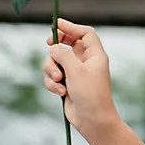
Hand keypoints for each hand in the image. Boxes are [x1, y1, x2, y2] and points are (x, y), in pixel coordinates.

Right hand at [42, 18, 121, 141]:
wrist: (92, 120)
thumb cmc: (90, 95)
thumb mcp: (76, 71)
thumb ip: (63, 55)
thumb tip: (53, 47)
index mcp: (94, 55)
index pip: (84, 34)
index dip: (71, 27)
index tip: (57, 24)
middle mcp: (85, 62)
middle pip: (68, 45)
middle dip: (57, 47)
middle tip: (49, 44)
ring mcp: (75, 74)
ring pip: (55, 62)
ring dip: (52, 70)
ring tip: (58, 81)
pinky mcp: (66, 85)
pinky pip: (53, 77)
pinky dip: (53, 83)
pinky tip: (60, 92)